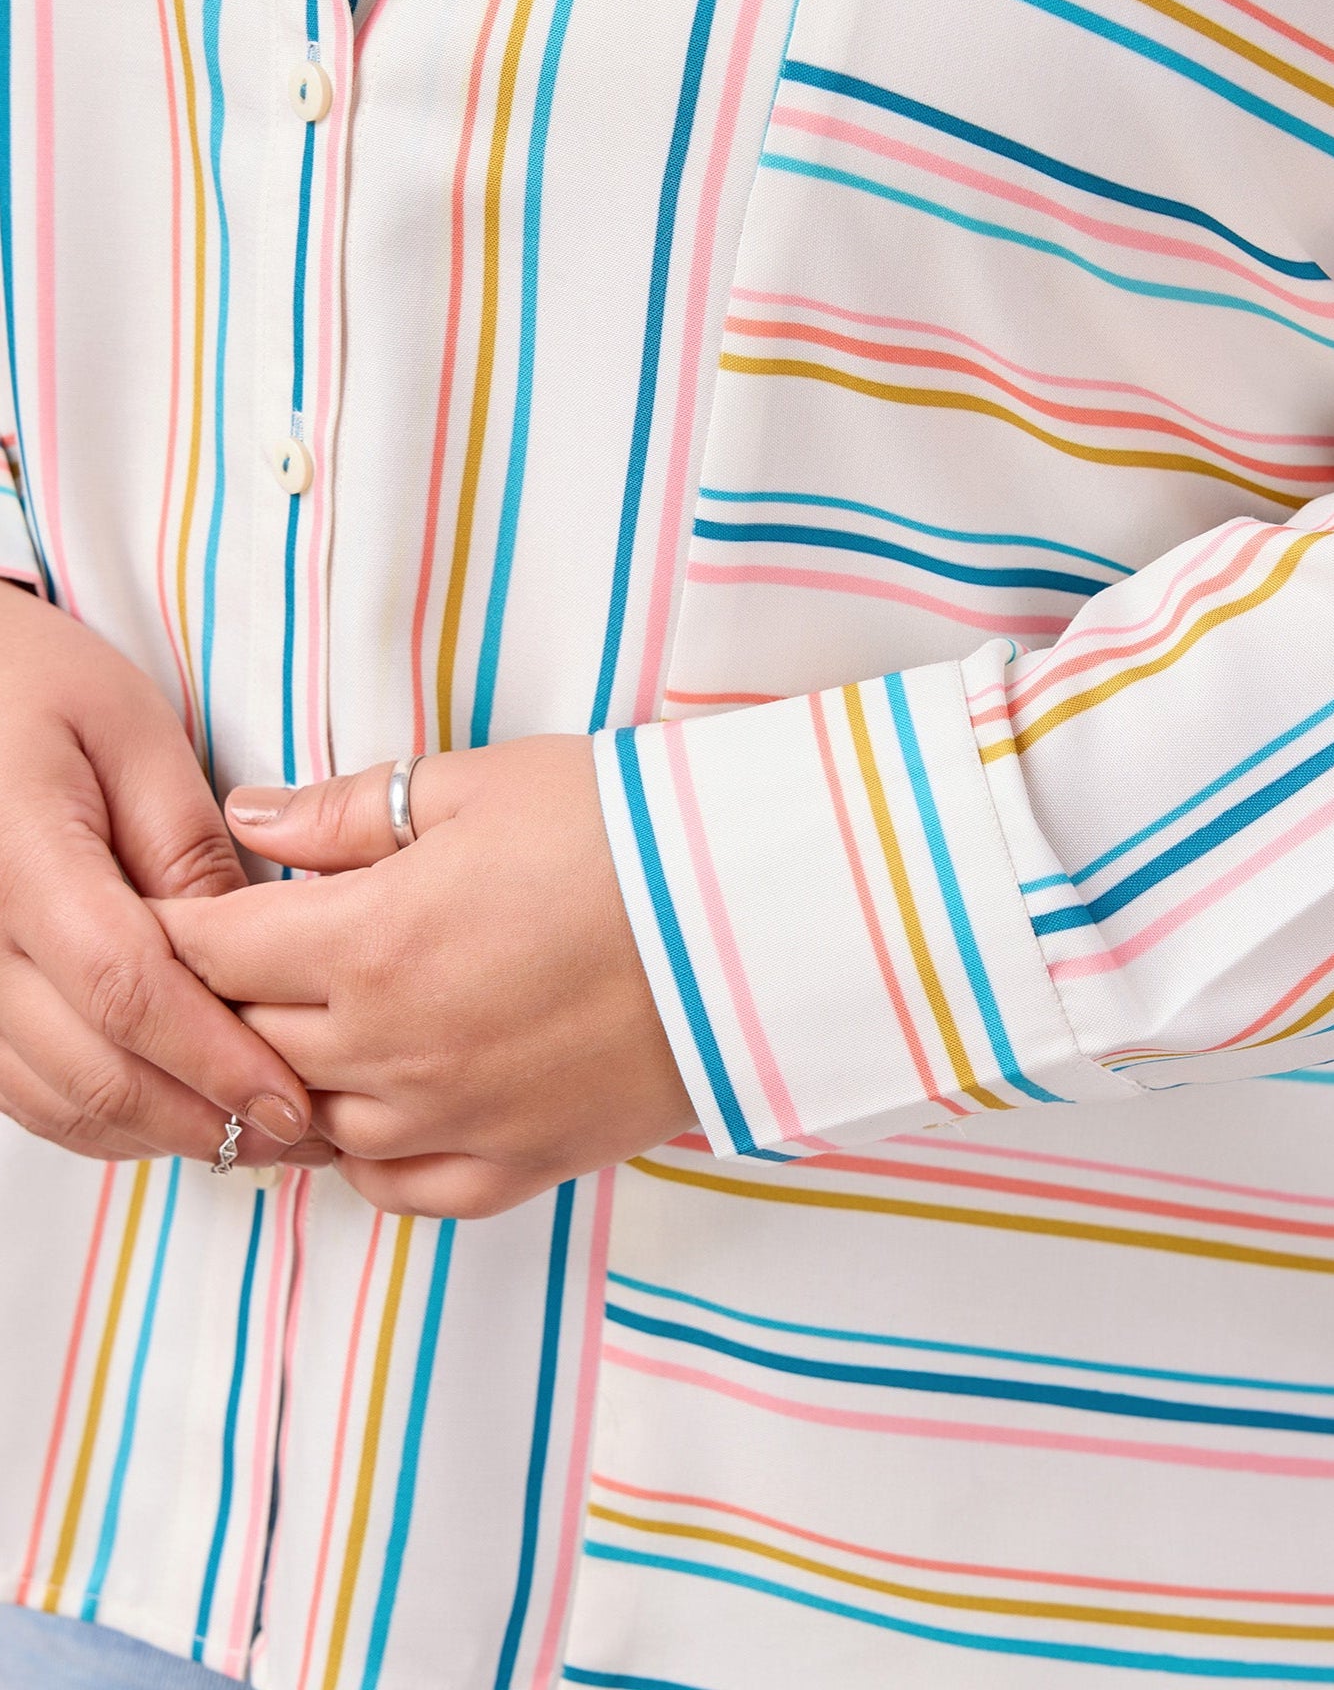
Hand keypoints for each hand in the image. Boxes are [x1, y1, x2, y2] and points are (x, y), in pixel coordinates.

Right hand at [0, 581, 328, 1166]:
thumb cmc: (35, 686)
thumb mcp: (131, 731)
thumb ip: (186, 847)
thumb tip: (251, 954)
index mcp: (16, 852)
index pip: (124, 988)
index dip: (214, 1057)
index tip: (295, 1099)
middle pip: (89, 1067)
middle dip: (204, 1118)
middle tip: (303, 1138)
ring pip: (53, 1099)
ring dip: (160, 1133)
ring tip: (259, 1137)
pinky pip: (23, 1090)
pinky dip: (105, 1115)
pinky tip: (180, 1111)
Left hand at [153, 736, 694, 1217]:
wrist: (759, 914)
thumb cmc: (623, 829)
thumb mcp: (474, 787)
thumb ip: (342, 814)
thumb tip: (247, 816)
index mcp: (371, 943)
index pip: (212, 952)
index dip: (175, 928)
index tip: (170, 913)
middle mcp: (393, 1048)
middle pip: (247, 1042)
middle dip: (225, 1000)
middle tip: (236, 965)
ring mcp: (456, 1118)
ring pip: (312, 1124)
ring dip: (293, 1076)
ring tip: (310, 1028)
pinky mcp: (521, 1162)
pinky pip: (400, 1188)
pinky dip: (369, 1154)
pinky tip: (380, 1109)